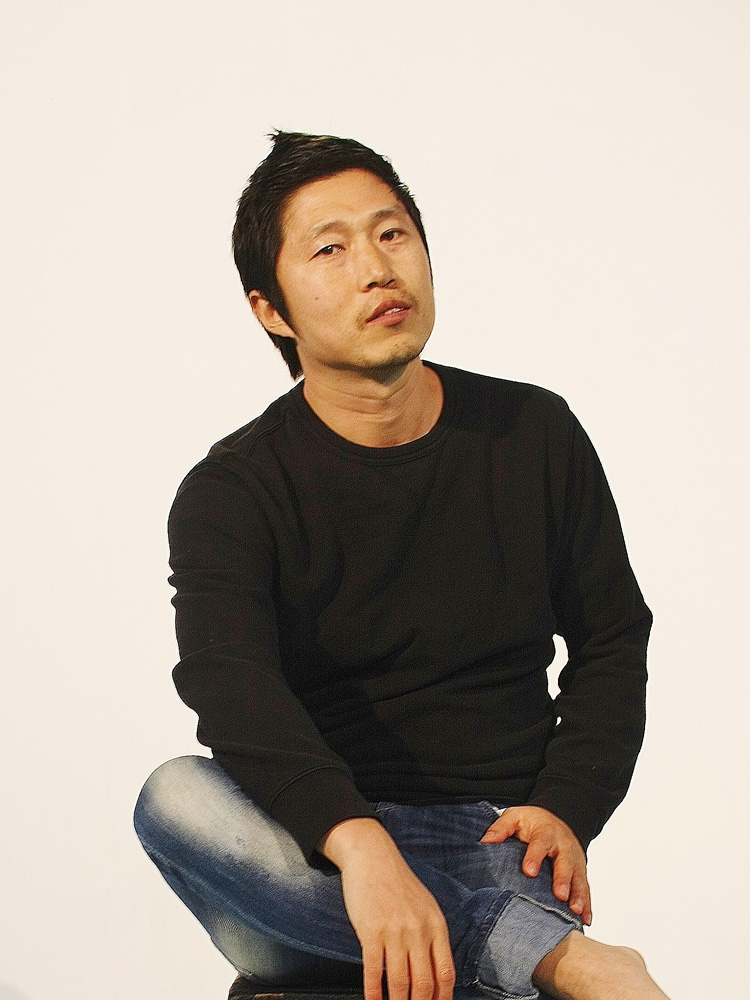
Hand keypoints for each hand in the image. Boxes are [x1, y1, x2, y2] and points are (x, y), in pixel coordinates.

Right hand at [320, 818, 455, 999]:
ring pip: (399, 983)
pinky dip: (373, 993)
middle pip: (424, 985)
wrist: (372, 856)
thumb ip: (433, 936)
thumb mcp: (426, 905)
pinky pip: (373, 971)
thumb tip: (436, 973)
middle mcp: (419, 930)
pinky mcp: (371, 931)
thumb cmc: (399, 882)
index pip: (446, 974)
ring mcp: (395, 931)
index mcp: (436, 925)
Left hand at [480, 805, 591, 924]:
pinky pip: (585, 888)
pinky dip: (587, 904)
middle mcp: (563, 846)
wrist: (557, 817)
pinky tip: (585, 919)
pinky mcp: (580, 872)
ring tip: (575, 910)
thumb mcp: (515, 817)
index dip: (535, 857)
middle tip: (560, 895)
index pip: (540, 844)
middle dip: (562, 879)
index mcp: (545, 832)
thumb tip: (484, 843)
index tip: (529, 871)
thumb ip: (500, 828)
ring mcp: (574, 860)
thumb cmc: (533, 822)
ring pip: (578, 878)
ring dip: (578, 895)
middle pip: (564, 863)